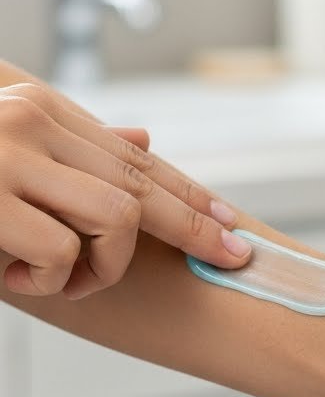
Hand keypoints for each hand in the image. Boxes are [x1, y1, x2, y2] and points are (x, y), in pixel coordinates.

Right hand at [0, 82, 249, 298]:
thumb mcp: (9, 153)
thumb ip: (68, 150)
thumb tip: (142, 139)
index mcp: (40, 111)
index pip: (133, 156)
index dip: (188, 192)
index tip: (229, 221)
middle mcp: (31, 124)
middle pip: (140, 183)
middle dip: (194, 227)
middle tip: (231, 258)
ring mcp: (10, 159)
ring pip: (116, 217)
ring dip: (104, 267)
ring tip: (68, 284)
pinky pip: (61, 254)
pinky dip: (49, 282)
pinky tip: (16, 280)